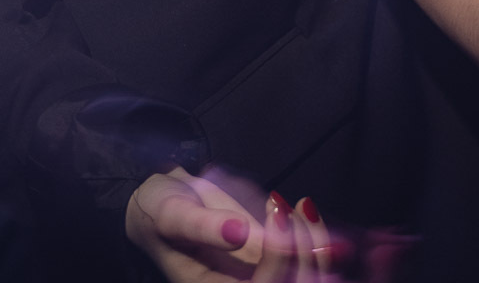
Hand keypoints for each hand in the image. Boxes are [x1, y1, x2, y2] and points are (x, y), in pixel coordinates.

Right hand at [126, 170, 335, 282]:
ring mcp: (259, 275)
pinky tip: (307, 210)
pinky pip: (306, 261)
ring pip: (306, 278)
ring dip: (317, 245)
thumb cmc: (161, 211)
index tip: (276, 212)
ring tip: (303, 205)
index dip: (276, 258)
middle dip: (306, 252)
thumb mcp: (173, 215)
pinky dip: (317, 239)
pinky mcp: (272, 260)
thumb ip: (203, 226)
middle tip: (297, 207)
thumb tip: (238, 232)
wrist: (165, 203)